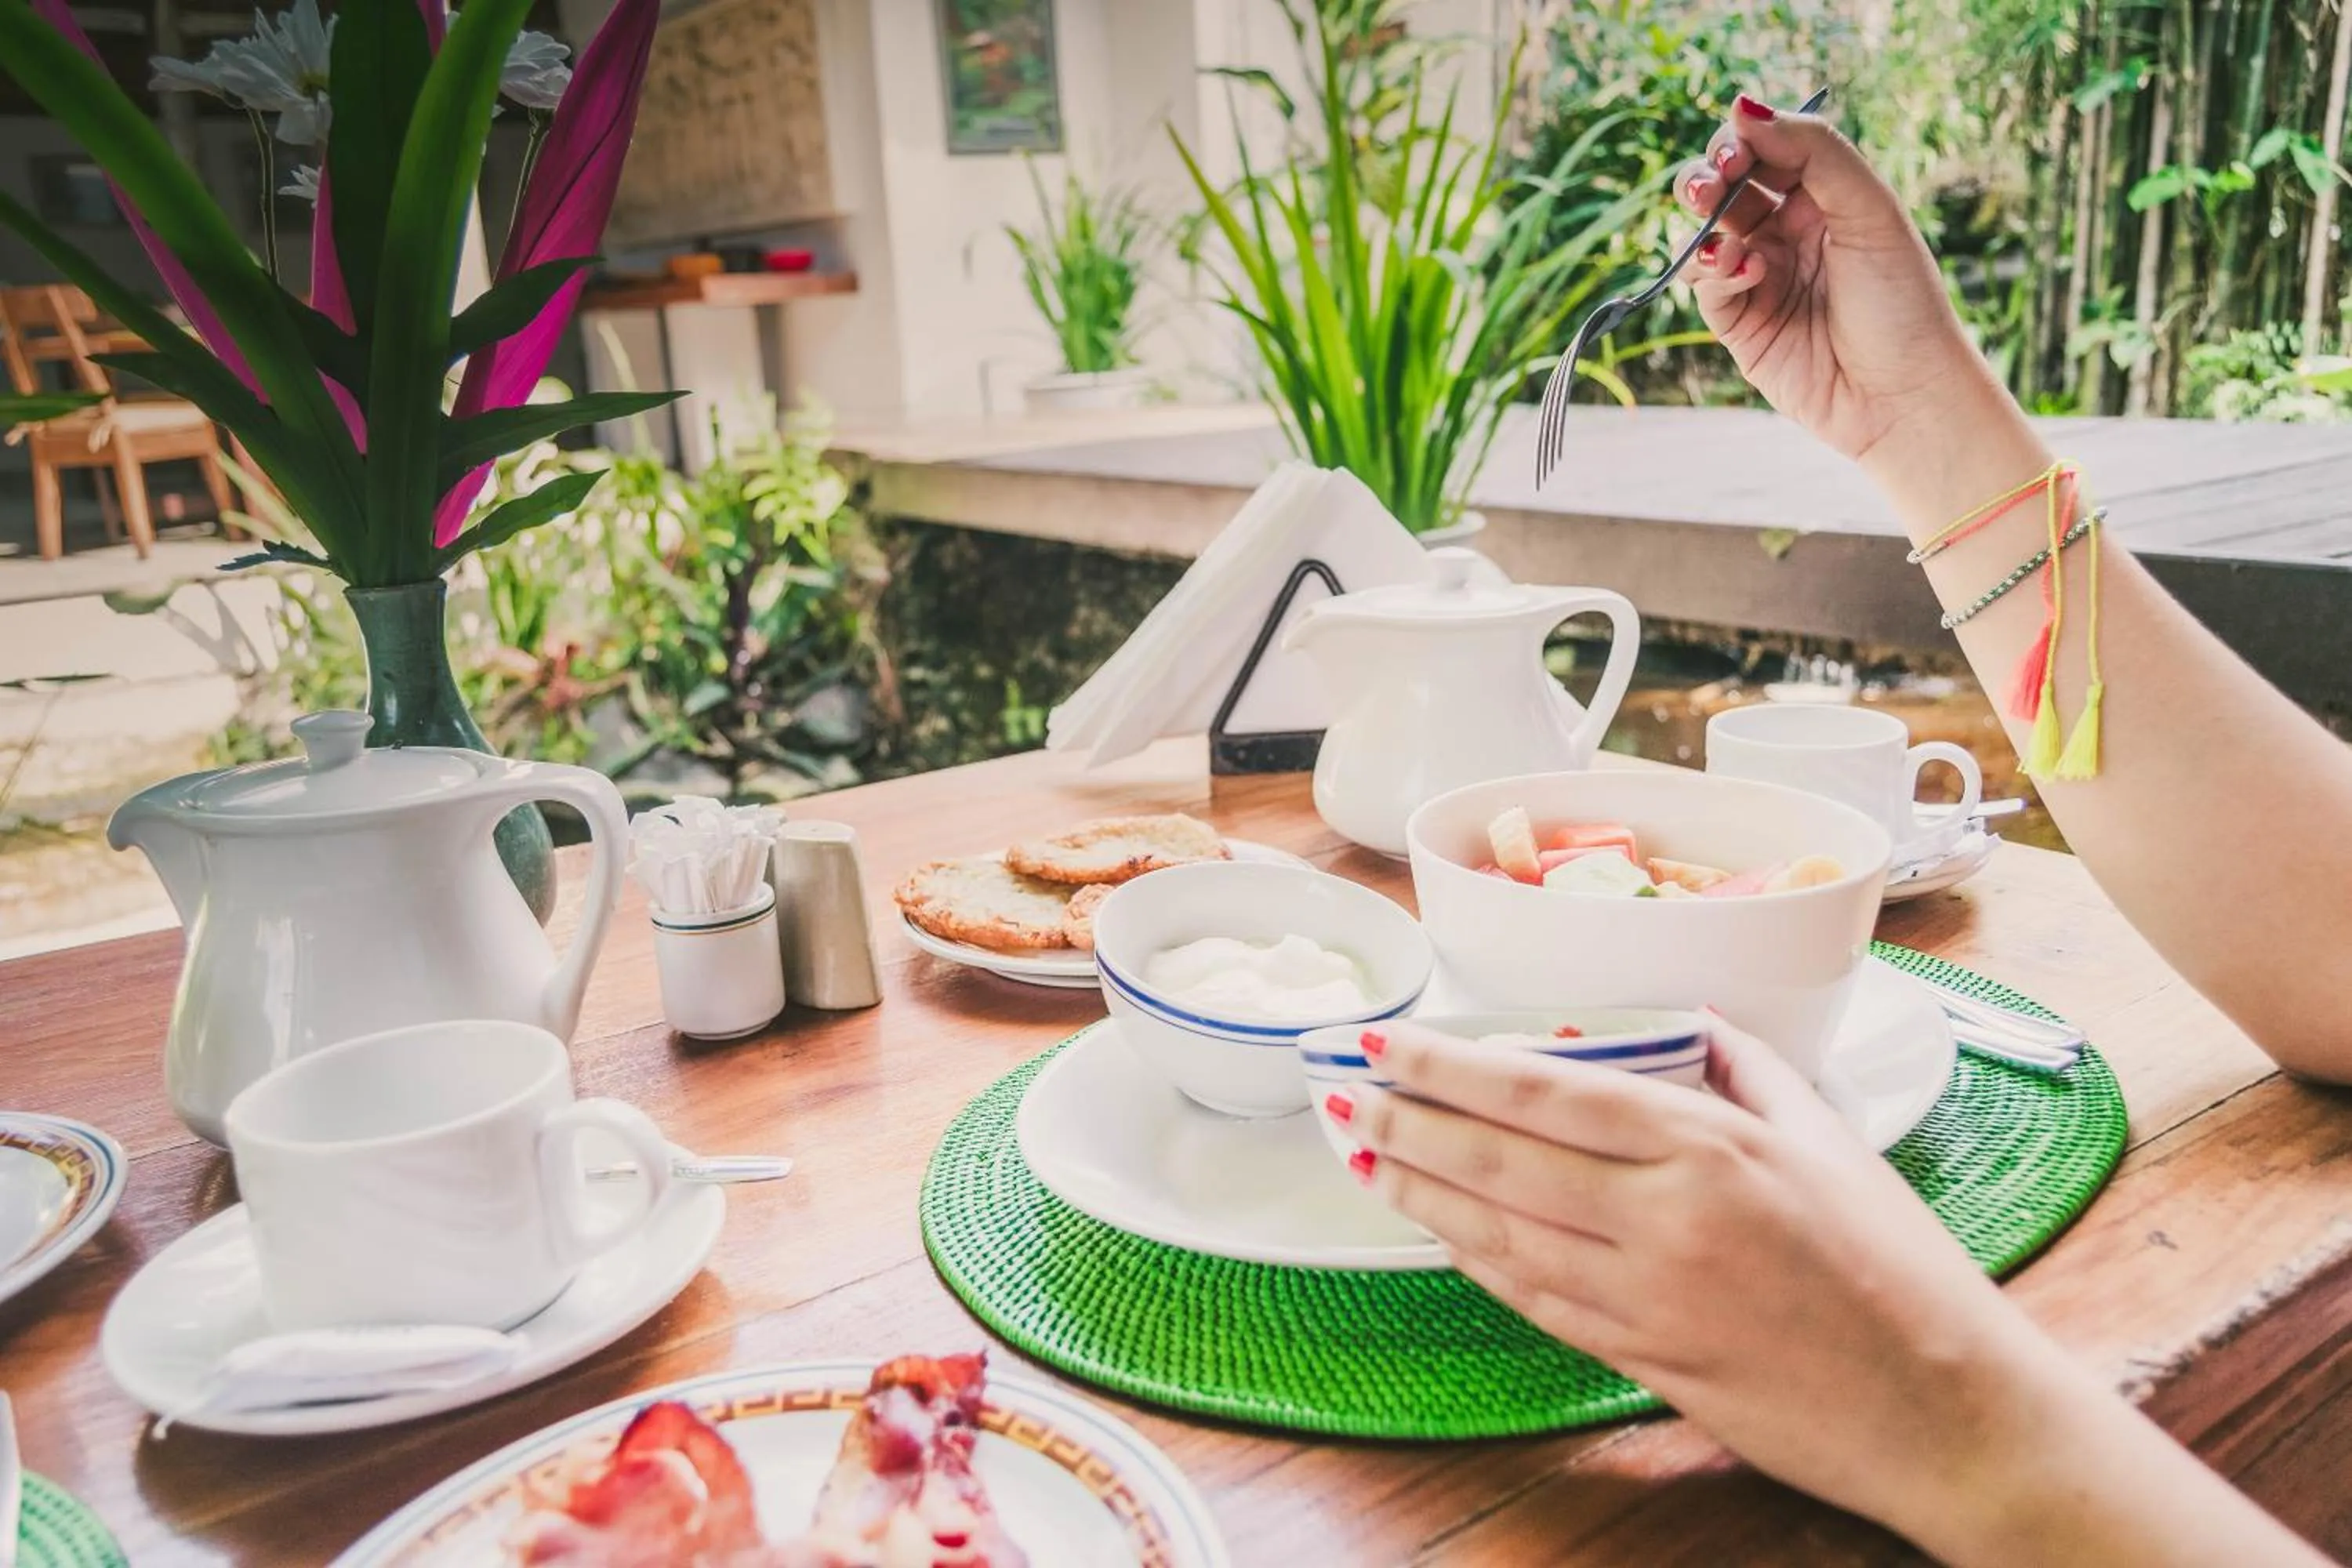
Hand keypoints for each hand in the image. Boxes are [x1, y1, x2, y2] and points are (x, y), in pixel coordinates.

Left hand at [1334, 1017, 2329, 1565]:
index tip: (1392, 1045)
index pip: (1549, 1093)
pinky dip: (1479, 1264)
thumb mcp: (1833, 1141)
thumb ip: (1753, 1072)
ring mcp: (1648, 1297)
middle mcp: (1666, 1216)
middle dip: (1412, 1123)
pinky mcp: (1645, 1362)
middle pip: (1504, 1159)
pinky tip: (1441, 1236)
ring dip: (1425, 1194)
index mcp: (1711, 1146)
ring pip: (1503, 1233)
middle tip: (1347, 1095)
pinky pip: (1537, 1301)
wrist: (1948, 1409)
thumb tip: (1692, 1025)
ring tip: (1368, 1157)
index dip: (1454, 1068)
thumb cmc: (1902, 1268)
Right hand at [1672, 95, 2013, 471]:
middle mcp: (1789, 231)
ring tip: (1723, 238)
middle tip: (1714, 183)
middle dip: (1709, 175)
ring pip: (1704, 231)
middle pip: (1725, 184)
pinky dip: (1713, 270)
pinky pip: (1704, 283)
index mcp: (1826, 197)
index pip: (1767, 147)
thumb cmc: (1901, 302)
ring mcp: (1760, 276)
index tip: (1740, 145)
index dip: (1744, 139)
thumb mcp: (1869, 209)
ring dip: (1704, 223)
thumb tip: (1742, 105)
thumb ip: (1812, 149)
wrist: (1902, 396)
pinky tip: (1743, 272)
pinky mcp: (1739, 323)